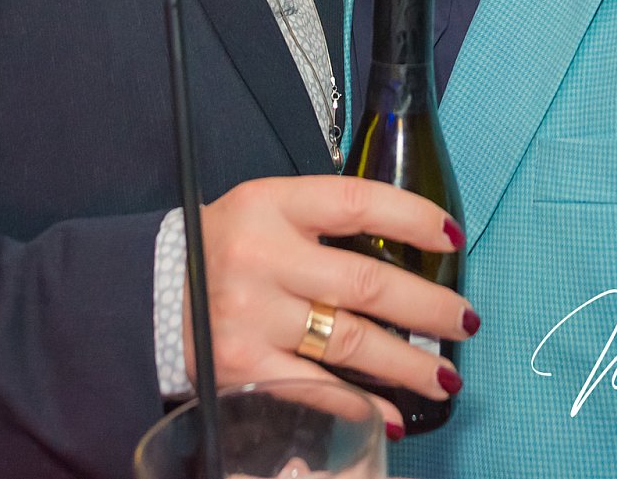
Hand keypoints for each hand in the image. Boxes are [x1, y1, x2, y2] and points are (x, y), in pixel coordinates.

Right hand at [184, 176, 475, 433]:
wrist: (152, 289)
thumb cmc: (226, 246)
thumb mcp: (266, 209)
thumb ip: (325, 220)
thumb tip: (408, 244)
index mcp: (271, 204)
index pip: (356, 202)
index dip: (412, 216)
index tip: (451, 236)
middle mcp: (261, 257)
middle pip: (366, 283)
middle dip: (428, 306)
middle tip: (464, 319)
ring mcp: (251, 316)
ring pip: (352, 342)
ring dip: (408, 363)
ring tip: (444, 372)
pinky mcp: (242, 369)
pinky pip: (318, 389)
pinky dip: (362, 406)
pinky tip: (392, 414)